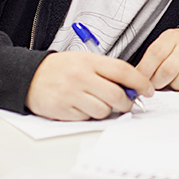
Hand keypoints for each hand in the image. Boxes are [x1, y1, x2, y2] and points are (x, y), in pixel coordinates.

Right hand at [26, 51, 154, 120]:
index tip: (148, 89)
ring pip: (104, 110)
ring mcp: (72, 94)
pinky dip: (90, 115)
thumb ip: (107, 71)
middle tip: (127, 103)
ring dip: (107, 110)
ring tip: (100, 102)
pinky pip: (87, 118)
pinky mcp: (64, 109)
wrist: (30, 77)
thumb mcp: (85, 60)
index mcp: (90, 62)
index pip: (123, 71)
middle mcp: (82, 77)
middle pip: (116, 95)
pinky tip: (83, 106)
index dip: (140, 82)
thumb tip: (131, 86)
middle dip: (127, 102)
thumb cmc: (61, 69)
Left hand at [136, 27, 178, 90]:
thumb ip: (150, 60)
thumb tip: (135, 78)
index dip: (146, 71)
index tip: (141, 81)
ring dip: (176, 84)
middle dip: (159, 82)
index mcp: (171, 37)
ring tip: (173, 81)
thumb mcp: (163, 45)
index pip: (155, 54)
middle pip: (169, 69)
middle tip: (156, 85)